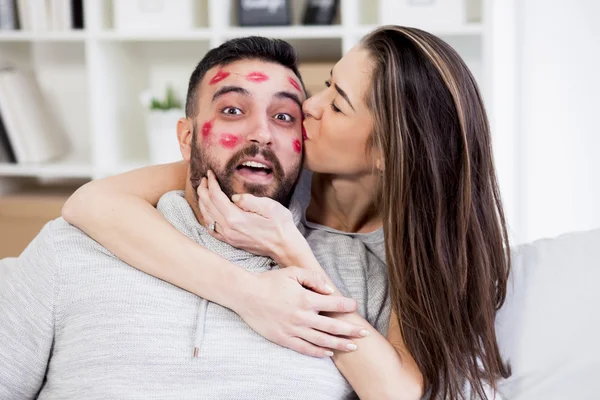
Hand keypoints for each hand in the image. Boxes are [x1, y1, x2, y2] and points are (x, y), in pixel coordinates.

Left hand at [197, 170, 298, 261]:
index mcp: (236, 218)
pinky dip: (206, 218)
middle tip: (203, 179)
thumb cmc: (280, 225)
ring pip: (207, 217)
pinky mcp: (230, 241)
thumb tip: (234, 197)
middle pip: (208, 206)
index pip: (216, 196)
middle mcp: (228, 228)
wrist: (284, 246)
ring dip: (202, 203)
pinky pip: (211, 229)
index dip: (211, 183)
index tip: (209, 173)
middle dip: (203, 190)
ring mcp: (228, 236)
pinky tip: (207, 212)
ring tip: (203, 192)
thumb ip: (249, 200)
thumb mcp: (270, 206)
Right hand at [234, 266, 369, 357]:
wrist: (247, 295)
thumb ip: (313, 278)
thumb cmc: (270, 281)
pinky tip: (329, 353)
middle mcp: (302, 317)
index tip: (355, 306)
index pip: (333, 304)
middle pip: (332, 326)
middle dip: (351, 330)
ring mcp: (293, 330)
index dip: (347, 305)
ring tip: (353, 347)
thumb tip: (330, 289)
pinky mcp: (284, 339)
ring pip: (321, 340)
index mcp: (305, 299)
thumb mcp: (293, 272)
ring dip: (339, 344)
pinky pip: (305, 348)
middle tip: (364, 333)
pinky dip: (318, 352)